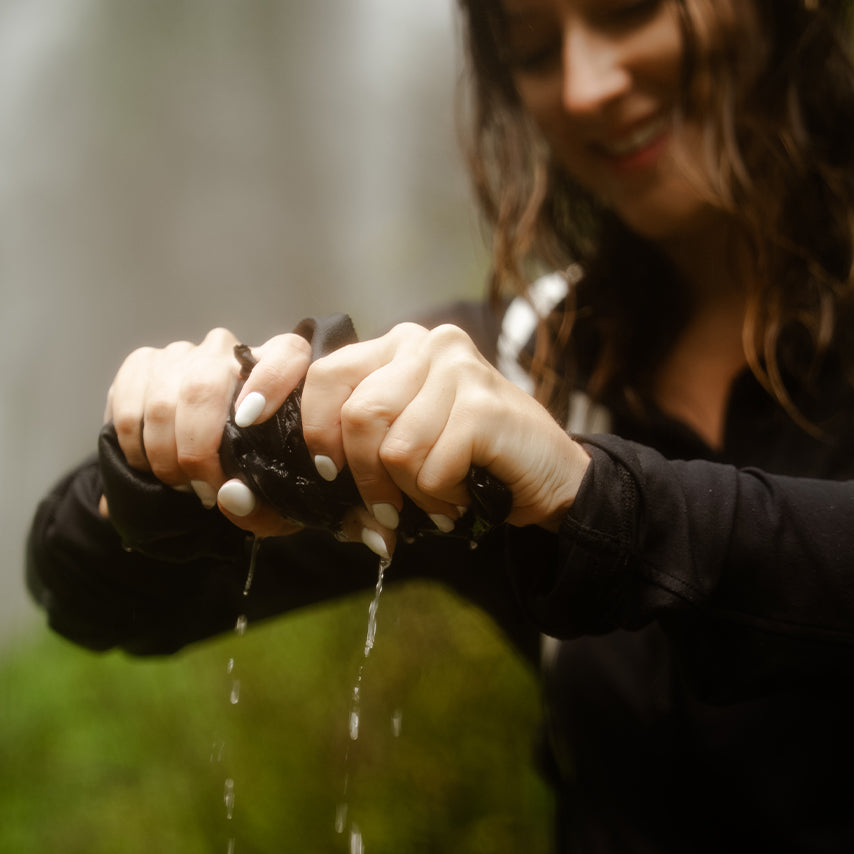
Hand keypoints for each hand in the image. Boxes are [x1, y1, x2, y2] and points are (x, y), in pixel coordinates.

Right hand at [103, 327, 311, 534]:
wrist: (202, 461)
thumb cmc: (250, 476)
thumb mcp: (269, 502)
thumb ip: (262, 508)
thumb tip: (231, 495)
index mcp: (280, 370)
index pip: (286, 354)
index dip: (271, 380)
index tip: (250, 420)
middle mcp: (230, 351)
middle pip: (204, 386)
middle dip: (197, 450)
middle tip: (203, 490)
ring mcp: (183, 353)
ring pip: (163, 402)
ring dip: (164, 456)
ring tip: (180, 484)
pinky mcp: (143, 363)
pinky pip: (129, 407)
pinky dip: (135, 447)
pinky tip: (150, 466)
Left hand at [299, 323, 591, 554]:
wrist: (550, 476)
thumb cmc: (468, 462)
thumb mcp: (402, 442)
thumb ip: (355, 447)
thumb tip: (303, 481)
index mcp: (397, 346)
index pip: (326, 373)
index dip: (308, 423)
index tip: (312, 461)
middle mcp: (426, 343)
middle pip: (357, 416)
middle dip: (364, 478)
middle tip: (385, 510)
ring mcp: (458, 368)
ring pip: (393, 449)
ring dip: (411, 492)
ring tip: (439, 496)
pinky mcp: (483, 404)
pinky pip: (430, 469)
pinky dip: (441, 498)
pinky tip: (465, 492)